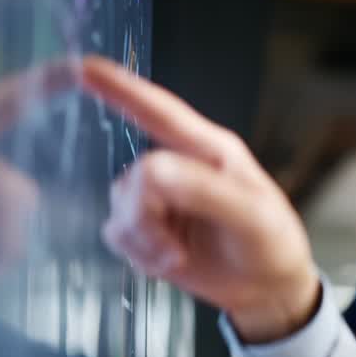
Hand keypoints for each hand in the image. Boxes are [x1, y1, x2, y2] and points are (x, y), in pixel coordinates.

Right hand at [79, 56, 319, 342]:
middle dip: (149, 218)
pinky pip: (117, 232)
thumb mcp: (252, 217)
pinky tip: (168, 262)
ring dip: (144, 240)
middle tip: (175, 249)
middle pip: (137, 175)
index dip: (121, 89)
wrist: (266, 289)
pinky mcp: (147, 227)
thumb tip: (152, 172)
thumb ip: (205, 191)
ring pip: (120, 206)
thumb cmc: (272, 243)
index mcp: (210, 150)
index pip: (161, 112)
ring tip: (178, 256)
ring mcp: (160, 197)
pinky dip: (138, 254)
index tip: (83, 67)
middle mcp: (180, 165)